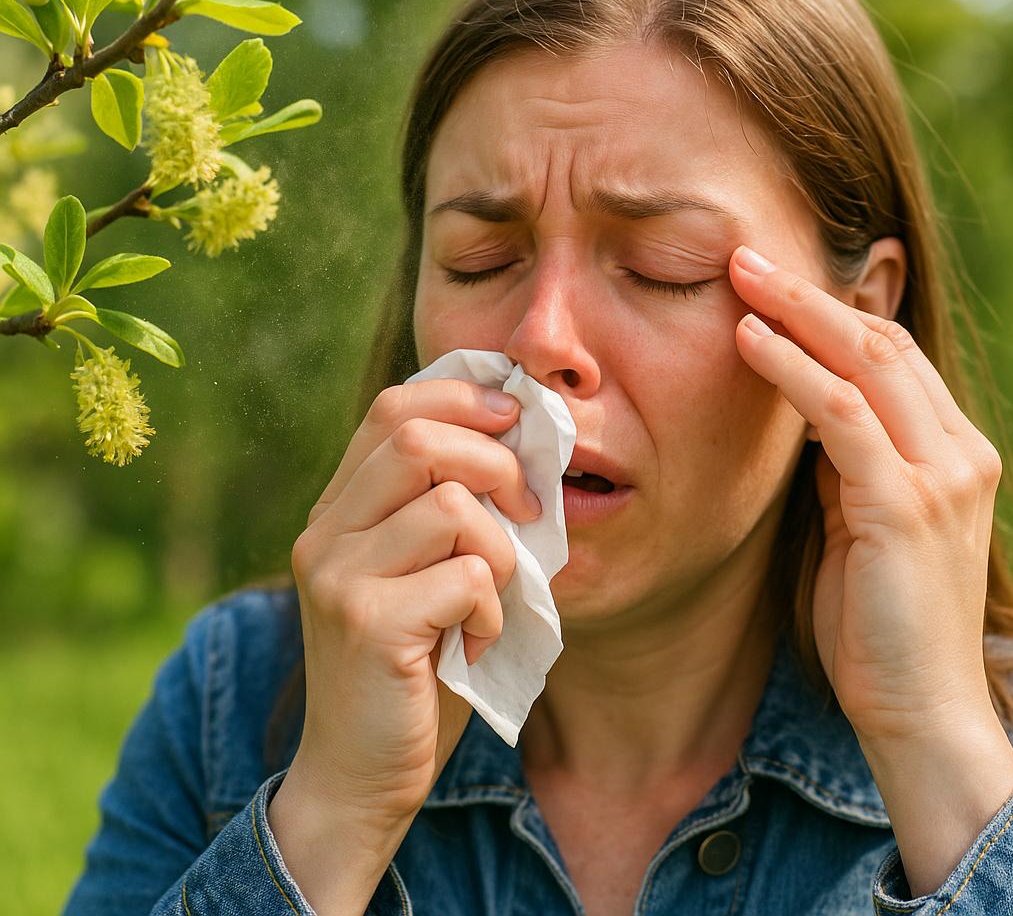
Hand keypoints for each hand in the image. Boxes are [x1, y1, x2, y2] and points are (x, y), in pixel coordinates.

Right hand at [282, 378, 542, 821]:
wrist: (356, 775)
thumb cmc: (410, 668)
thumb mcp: (421, 574)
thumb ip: (445, 513)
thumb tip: (519, 444)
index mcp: (338, 510)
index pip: (393, 407)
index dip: (461, 396)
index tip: (513, 416)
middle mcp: (326, 532)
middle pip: (418, 437)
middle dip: (496, 462)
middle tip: (527, 509)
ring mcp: (339, 575)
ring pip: (451, 506)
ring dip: (500, 551)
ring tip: (493, 597)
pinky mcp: (367, 623)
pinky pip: (466, 576)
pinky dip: (493, 607)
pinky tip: (477, 641)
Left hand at [729, 244, 1002, 746]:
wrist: (917, 709)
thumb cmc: (873, 619)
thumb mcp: (856, 523)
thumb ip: (840, 465)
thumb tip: (796, 415)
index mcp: (949, 452)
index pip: (889, 357)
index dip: (828, 313)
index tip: (767, 284)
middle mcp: (958, 450)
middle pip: (880, 340)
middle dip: (808, 293)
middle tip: (745, 255)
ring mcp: (941, 474)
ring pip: (865, 360)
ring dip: (795, 310)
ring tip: (738, 274)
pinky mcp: (907, 505)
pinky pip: (841, 414)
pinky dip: (791, 369)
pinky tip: (748, 339)